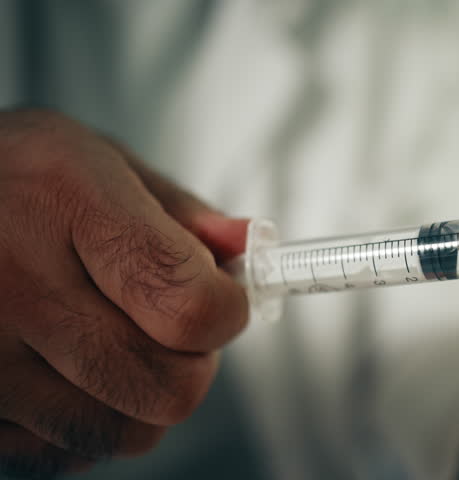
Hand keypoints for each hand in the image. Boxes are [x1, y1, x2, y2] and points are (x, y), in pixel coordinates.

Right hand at [0, 110, 247, 477]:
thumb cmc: (14, 181)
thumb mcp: (98, 162)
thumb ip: (181, 213)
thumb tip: (248, 252)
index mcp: (65, 199)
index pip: (188, 305)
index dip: (226, 312)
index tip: (223, 301)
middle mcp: (13, 280)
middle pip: (165, 387)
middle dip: (192, 362)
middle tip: (170, 327)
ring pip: (120, 432)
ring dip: (140, 399)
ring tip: (112, 343)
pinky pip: (61, 453)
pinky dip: (83, 422)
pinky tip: (63, 370)